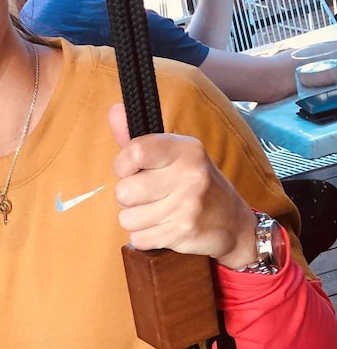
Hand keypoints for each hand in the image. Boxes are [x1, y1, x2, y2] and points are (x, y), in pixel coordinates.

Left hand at [107, 104, 257, 267]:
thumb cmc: (194, 183)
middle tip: (150, 195)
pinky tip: (162, 228)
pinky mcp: (183, 232)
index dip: (122, 165)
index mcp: (185, 150)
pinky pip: (137, 239)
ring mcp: (187, 205)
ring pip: (126, 218)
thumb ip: (138, 138)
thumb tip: (114, 110)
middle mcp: (189, 175)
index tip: (131, 169)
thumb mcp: (174, 155)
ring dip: (136, 219)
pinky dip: (144, 237)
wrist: (234, 223)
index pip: (134, 152)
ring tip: (158, 212)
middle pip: (123, 192)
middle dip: (129, 198)